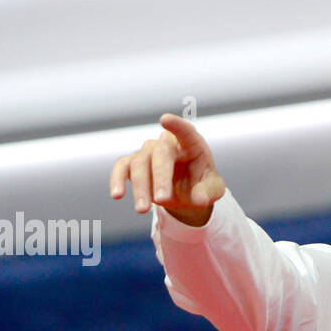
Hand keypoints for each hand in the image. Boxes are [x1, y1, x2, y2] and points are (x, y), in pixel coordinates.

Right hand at [109, 113, 225, 225]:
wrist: (186, 193)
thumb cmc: (202, 184)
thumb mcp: (213, 190)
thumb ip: (209, 192)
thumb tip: (199, 199)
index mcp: (191, 144)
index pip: (185, 131)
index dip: (176, 125)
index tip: (165, 120)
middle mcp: (167, 144)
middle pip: (159, 154)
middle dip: (160, 177)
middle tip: (163, 199)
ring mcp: (148, 152)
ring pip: (139, 163)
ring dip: (140, 187)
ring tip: (143, 210)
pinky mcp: (133, 163)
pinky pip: (121, 168)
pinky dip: (117, 180)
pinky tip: (117, 195)